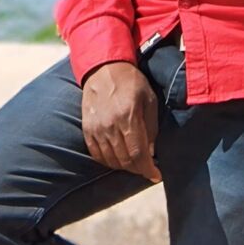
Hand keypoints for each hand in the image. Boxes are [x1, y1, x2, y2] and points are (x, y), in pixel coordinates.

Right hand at [82, 61, 161, 181]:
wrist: (104, 68)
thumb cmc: (131, 82)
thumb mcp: (149, 99)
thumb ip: (151, 127)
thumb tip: (151, 153)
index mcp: (128, 117)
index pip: (138, 154)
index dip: (148, 169)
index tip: (156, 175)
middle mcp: (110, 126)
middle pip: (125, 160)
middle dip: (139, 169)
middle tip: (147, 168)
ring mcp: (96, 129)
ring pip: (111, 160)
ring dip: (125, 166)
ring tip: (135, 163)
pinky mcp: (87, 129)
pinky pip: (97, 154)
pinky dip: (108, 161)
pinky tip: (118, 159)